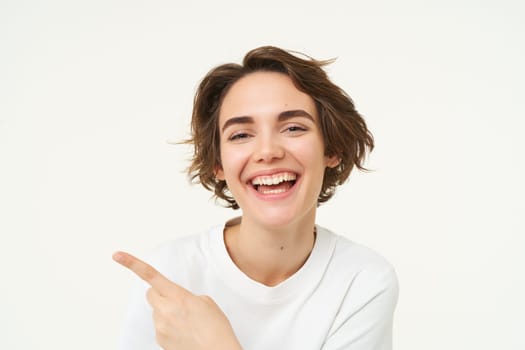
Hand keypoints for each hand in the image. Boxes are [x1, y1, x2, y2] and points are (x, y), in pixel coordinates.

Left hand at [113, 251, 241, 349]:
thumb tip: (176, 301)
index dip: (132, 263)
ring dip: (166, 311)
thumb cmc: (216, 328)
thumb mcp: (205, 302)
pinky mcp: (159, 339)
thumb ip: (185, 296)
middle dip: (160, 293)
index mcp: (178, 296)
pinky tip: (183, 332)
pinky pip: (159, 326)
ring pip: (156, 311)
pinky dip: (168, 326)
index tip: (117, 255)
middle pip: (151, 293)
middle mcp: (165, 310)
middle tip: (175, 300)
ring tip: (186, 322)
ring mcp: (160, 326)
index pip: (151, 276)